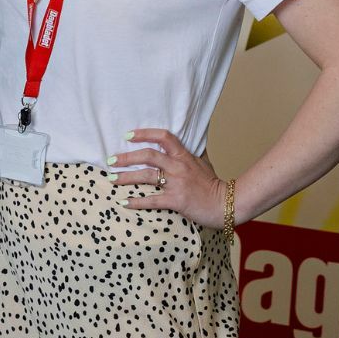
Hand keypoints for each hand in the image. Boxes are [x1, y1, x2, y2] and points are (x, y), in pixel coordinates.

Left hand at [110, 128, 228, 229]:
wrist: (227, 204)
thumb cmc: (214, 184)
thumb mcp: (204, 162)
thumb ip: (192, 152)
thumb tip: (190, 140)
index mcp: (184, 156)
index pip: (163, 137)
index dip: (144, 133)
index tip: (128, 135)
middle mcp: (179, 166)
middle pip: (148, 155)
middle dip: (126, 158)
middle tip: (111, 161)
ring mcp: (177, 183)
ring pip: (146, 176)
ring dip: (126, 177)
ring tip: (112, 179)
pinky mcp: (176, 201)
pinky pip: (152, 200)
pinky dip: (137, 201)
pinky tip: (125, 202)